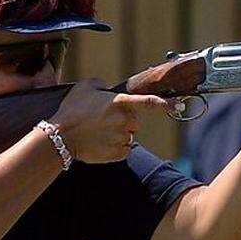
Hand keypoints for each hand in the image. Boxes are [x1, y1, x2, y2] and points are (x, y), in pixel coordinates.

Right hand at [49, 78, 166, 163]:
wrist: (60, 136)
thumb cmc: (71, 110)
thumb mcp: (85, 87)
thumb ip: (102, 85)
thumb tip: (109, 90)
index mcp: (120, 103)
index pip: (149, 103)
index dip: (166, 104)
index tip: (180, 105)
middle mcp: (125, 121)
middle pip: (135, 122)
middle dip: (124, 122)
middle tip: (103, 121)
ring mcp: (122, 138)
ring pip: (129, 137)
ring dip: (118, 135)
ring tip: (97, 133)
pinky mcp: (118, 154)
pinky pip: (123, 150)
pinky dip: (114, 148)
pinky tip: (99, 144)